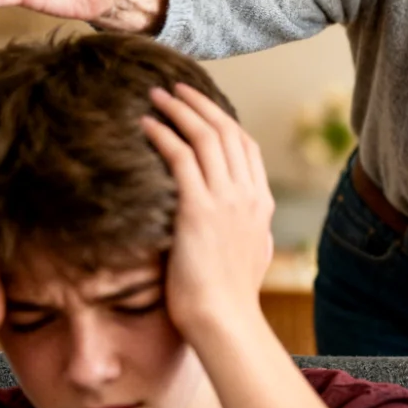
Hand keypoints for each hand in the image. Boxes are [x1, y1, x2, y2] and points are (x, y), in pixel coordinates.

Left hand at [141, 84, 275, 339]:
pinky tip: (147, 124)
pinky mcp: (199, 208)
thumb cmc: (229, 298)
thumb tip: (241, 220)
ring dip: (180, 110)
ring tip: (157, 95)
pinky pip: (181, 158)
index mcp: (261, 204)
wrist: (224, 319)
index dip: (223, 120)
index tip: (202, 107)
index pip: (246, 147)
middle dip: (201, 104)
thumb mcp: (250, 254)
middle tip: (176, 88)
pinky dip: (164, 135)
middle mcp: (248, 195)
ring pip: (206, 137)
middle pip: (228, 131)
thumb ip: (248, 229)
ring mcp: (227, 200)